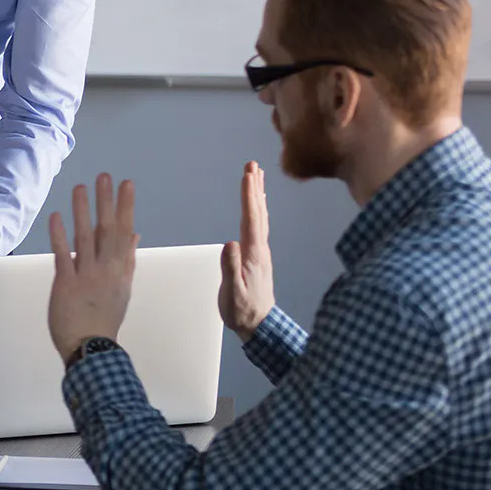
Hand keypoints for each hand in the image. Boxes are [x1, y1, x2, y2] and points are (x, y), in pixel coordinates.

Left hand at [47, 174, 139, 361]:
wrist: (92, 348)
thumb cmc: (105, 317)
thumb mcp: (123, 287)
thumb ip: (127, 259)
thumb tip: (135, 234)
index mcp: (121, 269)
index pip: (125, 232)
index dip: (125, 207)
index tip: (127, 184)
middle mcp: (107, 269)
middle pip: (108, 230)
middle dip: (106, 202)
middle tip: (104, 176)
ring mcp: (87, 276)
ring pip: (86, 238)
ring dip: (83, 211)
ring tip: (80, 187)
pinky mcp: (66, 284)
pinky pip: (64, 256)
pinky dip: (60, 236)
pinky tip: (56, 217)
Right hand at [220, 161, 275, 341]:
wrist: (259, 325)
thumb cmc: (242, 310)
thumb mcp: (232, 292)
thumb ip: (230, 268)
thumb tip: (229, 243)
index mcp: (252, 254)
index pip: (251, 220)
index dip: (248, 197)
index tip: (247, 175)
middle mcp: (260, 249)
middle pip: (258, 212)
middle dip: (254, 187)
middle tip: (252, 164)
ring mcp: (260, 251)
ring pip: (260, 216)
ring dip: (258, 194)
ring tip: (256, 175)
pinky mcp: (258, 254)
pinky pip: (259, 224)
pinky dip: (258, 208)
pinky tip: (257, 203)